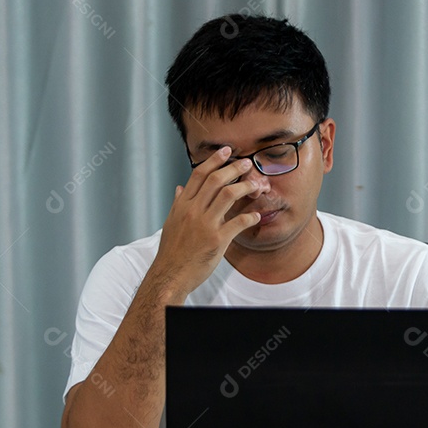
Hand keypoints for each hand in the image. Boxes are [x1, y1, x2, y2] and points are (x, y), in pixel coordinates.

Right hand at [153, 147, 265, 297]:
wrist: (170, 275)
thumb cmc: (171, 251)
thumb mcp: (171, 223)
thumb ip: (178, 204)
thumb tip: (180, 189)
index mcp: (182, 205)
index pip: (198, 175)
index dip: (214, 161)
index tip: (226, 151)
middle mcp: (193, 210)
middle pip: (216, 180)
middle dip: (234, 168)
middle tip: (247, 163)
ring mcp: (205, 224)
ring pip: (228, 195)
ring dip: (246, 187)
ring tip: (256, 185)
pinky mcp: (216, 240)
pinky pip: (238, 223)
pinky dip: (250, 217)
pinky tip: (256, 216)